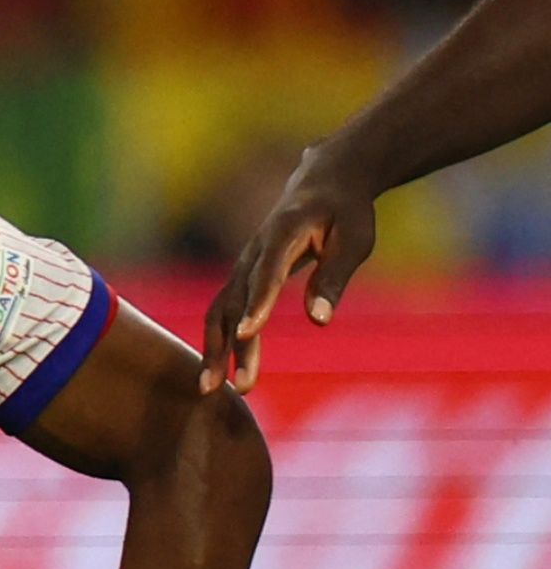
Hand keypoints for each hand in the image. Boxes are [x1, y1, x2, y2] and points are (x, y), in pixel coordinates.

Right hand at [199, 150, 377, 394]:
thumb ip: (334, 277)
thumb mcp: (355, 239)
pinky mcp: (243, 276)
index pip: (267, 274)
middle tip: (230, 386)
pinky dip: (219, 340)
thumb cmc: (347, 211)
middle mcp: (253, 250)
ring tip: (214, 389)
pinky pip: (224, 310)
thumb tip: (319, 322)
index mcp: (283, 233)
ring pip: (221, 310)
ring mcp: (243, 264)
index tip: (249, 334)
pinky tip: (221, 370)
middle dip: (228, 344)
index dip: (257, 304)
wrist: (324, 179)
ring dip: (216, 349)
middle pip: (233, 301)